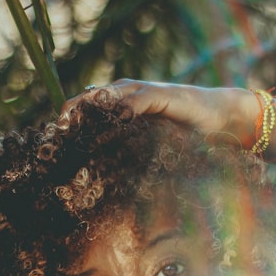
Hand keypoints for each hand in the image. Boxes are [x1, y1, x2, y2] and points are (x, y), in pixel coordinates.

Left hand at [60, 80, 259, 147]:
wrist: (222, 119)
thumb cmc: (187, 136)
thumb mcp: (151, 146)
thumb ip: (129, 154)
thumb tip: (107, 183)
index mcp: (123, 105)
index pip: (88, 109)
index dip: (70, 123)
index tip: (53, 142)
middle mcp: (129, 94)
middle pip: (90, 99)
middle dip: (71, 116)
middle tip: (54, 136)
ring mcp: (143, 92)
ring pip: (107, 96)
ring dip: (88, 110)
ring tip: (70, 126)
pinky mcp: (160, 95)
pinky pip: (135, 100)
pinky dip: (120, 110)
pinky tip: (107, 121)